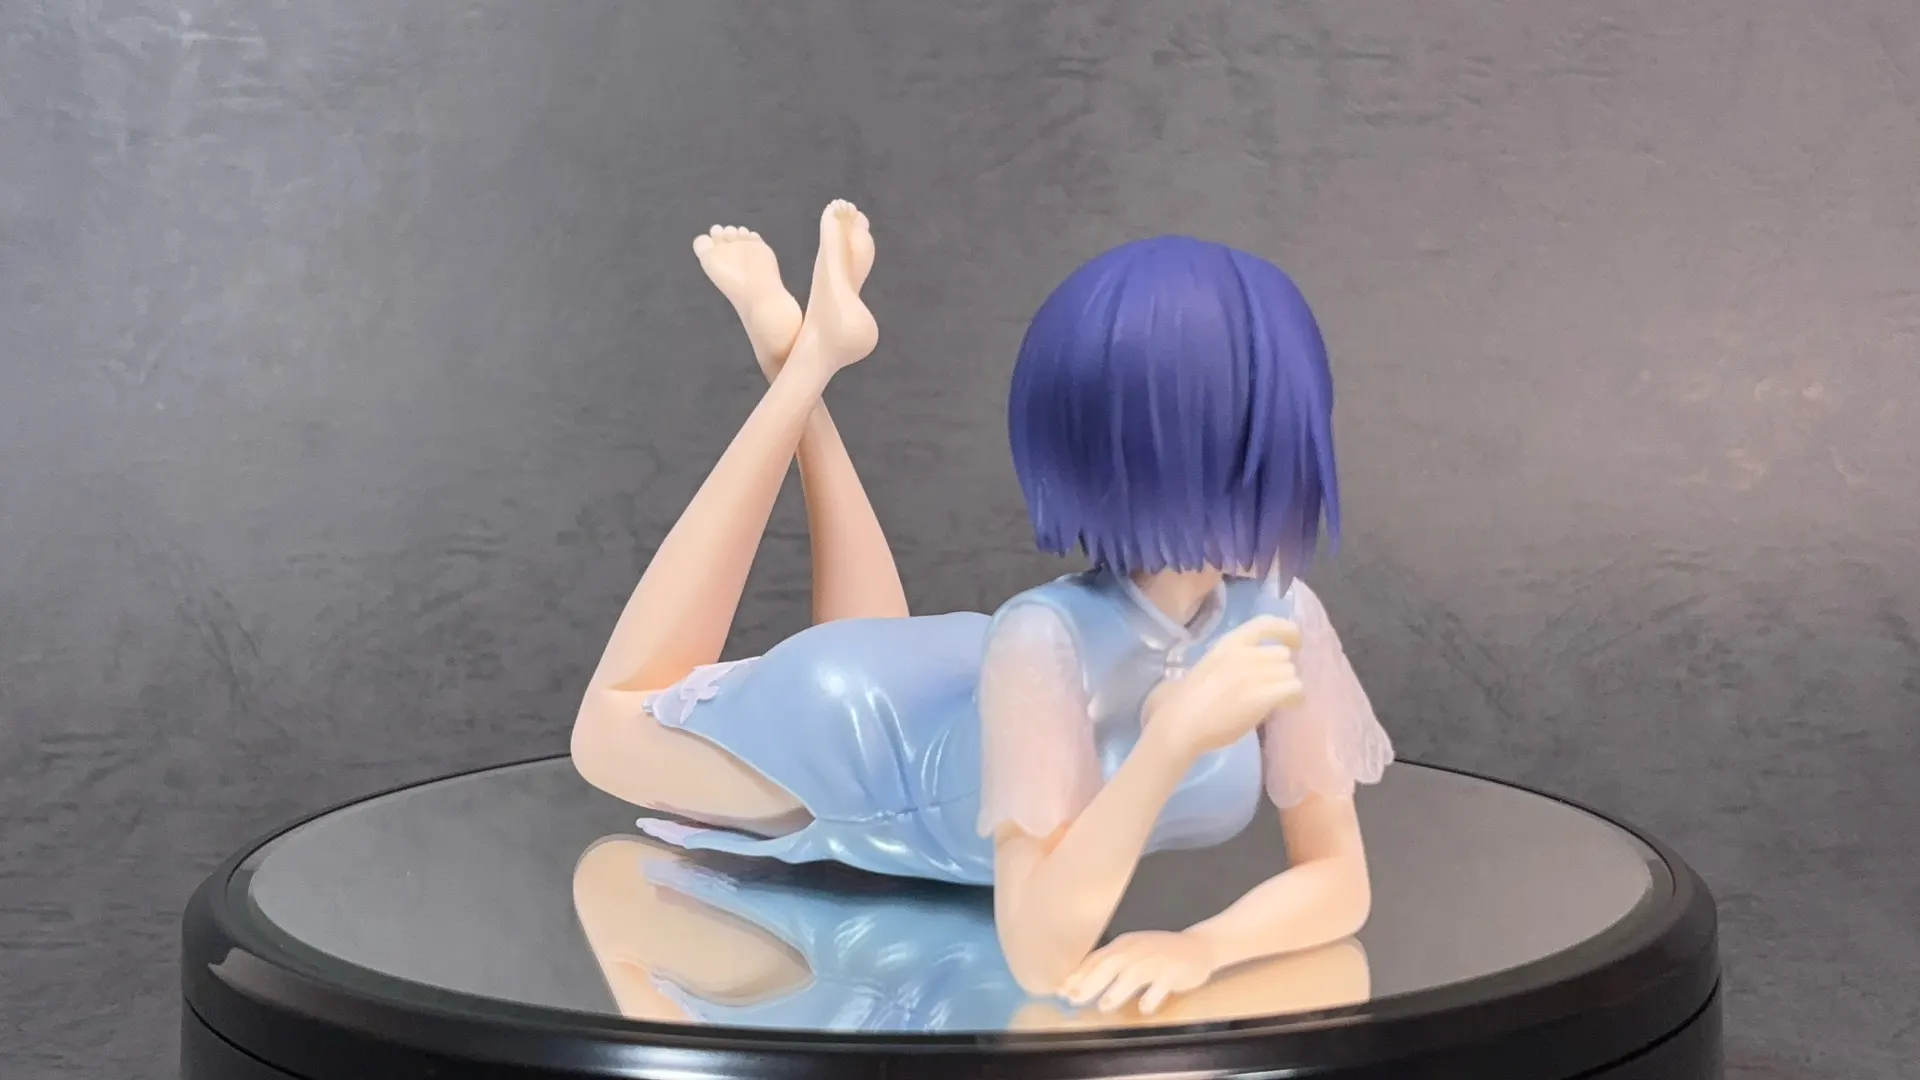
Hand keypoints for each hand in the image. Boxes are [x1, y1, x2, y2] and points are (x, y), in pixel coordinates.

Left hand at [1060, 931, 1219, 1013]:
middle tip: (1074, 999)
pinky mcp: (1175, 971)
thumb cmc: (1159, 953)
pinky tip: (1144, 1009)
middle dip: (1091, 982)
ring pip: (1134, 974)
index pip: (1096, 959)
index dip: (1078, 975)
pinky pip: (1161, 985)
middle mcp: (1138, 949)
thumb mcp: (1132, 953)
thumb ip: (1109, 966)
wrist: (1199, 946)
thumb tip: (1078, 984)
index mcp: (1124, 945)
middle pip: (1110, 965)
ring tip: (1104, 1006)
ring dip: (1118, 990)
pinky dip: (1152, 997)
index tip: (1061, 992)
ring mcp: (1157, 959)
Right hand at [1146, 615, 1303, 758]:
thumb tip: (1247, 670)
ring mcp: (1255, 673)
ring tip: (1281, 700)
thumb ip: (1230, 662)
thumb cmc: (1185, 700)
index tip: (1294, 641)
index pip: (1265, 623)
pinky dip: (1296, 698)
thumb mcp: (1208, 667)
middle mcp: (1245, 653)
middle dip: (1282, 670)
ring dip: (1288, 686)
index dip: (1286, 629)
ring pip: (1290, 672)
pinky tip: (1289, 706)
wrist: (1182, 722)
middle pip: (1282, 654)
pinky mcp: (1264, 694)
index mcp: (1228, 643)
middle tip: (1276, 685)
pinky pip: (1295, 689)